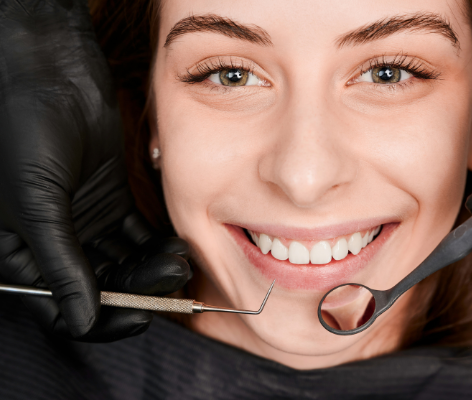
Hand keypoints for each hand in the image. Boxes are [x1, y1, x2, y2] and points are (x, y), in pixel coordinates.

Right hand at [0, 0, 186, 339]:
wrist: (47, 72)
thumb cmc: (23, 131)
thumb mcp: (37, 204)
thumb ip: (60, 263)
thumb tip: (81, 320)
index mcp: (20, 254)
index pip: (62, 305)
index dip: (102, 318)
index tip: (141, 315)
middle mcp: (53, 244)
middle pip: (102, 286)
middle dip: (139, 287)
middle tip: (174, 278)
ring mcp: (84, 223)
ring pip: (124, 262)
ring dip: (153, 267)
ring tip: (180, 259)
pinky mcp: (109, 201)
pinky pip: (137, 235)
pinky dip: (156, 244)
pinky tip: (177, 245)